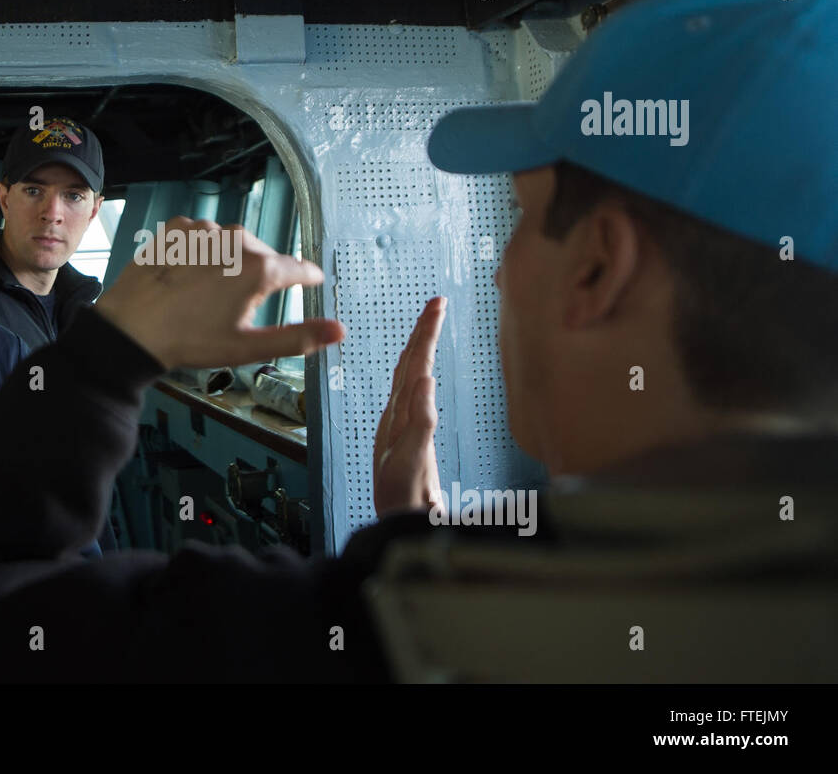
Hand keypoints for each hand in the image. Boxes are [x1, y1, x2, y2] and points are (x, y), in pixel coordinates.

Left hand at [95, 217, 344, 369]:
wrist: (130, 328)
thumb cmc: (189, 340)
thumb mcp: (248, 347)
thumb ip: (298, 337)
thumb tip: (340, 331)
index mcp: (260, 268)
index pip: (299, 269)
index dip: (308, 279)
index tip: (313, 281)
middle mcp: (236, 239)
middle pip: (263, 256)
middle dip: (260, 277)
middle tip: (241, 308)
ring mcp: (204, 229)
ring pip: (231, 245)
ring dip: (228, 263)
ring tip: (208, 295)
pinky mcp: (177, 228)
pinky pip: (201, 238)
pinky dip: (201, 253)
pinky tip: (187, 278)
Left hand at [373, 297, 445, 517]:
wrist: (400, 538)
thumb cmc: (405, 509)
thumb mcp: (411, 469)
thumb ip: (418, 427)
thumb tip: (425, 383)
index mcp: (401, 424)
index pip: (413, 369)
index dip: (425, 336)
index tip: (436, 305)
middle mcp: (399, 424)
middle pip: (411, 369)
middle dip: (424, 333)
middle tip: (438, 300)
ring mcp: (403, 435)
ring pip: (411, 382)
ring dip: (422, 348)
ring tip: (433, 316)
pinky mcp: (410, 447)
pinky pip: (416, 407)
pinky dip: (422, 382)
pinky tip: (426, 368)